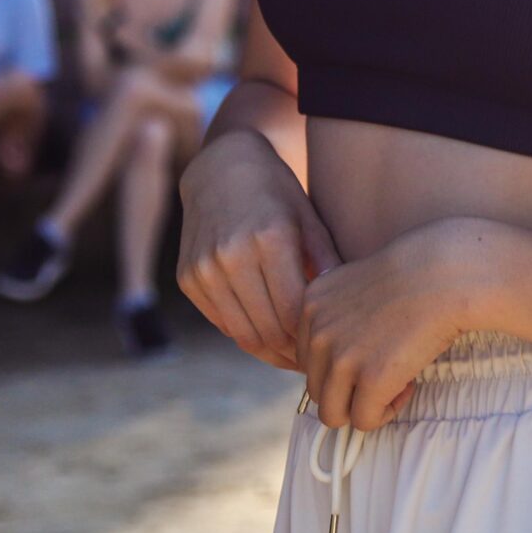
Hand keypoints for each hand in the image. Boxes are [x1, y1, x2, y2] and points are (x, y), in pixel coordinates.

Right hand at [177, 130, 340, 368]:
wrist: (221, 168)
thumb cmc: (278, 192)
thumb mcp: (310, 218)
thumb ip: (326, 262)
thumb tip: (343, 309)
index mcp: (269, 239)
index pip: (292, 310)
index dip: (311, 338)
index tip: (331, 349)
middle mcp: (230, 256)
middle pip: (266, 327)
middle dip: (292, 352)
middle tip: (317, 364)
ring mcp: (203, 269)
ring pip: (241, 332)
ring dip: (269, 351)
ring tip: (296, 358)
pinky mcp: (188, 279)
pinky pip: (221, 322)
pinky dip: (245, 335)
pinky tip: (270, 340)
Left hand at [298, 217, 492, 431]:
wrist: (450, 274)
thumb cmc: (420, 272)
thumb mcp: (361, 280)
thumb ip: (340, 311)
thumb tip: (341, 353)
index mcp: (312, 304)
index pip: (308, 358)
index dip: (343, 362)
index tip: (376, 347)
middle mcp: (318, 333)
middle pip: (317, 388)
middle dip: (352, 387)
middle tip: (389, 367)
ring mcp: (341, 358)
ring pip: (333, 413)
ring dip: (364, 405)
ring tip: (395, 382)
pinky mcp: (371, 379)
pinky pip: (364, 421)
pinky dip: (386, 411)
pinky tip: (408, 385)